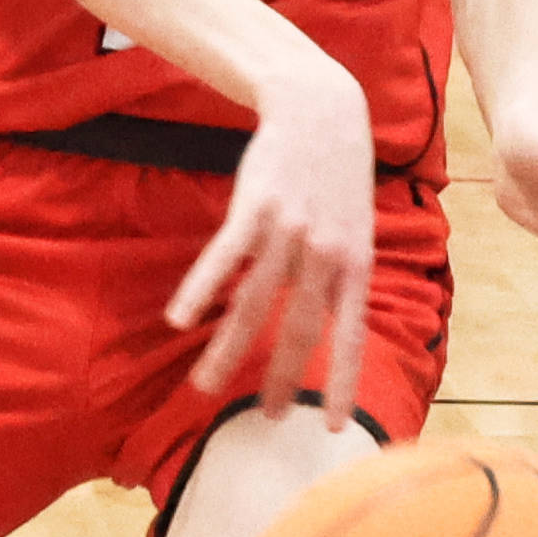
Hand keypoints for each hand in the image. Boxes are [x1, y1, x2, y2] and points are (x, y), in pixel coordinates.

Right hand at [168, 77, 375, 407]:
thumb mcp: (356, 226)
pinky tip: (180, 319)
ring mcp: (290, 230)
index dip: (343, 382)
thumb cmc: (338, 175)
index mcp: (356, 263)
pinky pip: (225, 257)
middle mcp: (326, 252)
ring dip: (228, 349)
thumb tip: (322, 322)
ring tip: (206, 386)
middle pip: (299, 328)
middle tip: (267, 419)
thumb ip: (340, 273)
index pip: (352, 335)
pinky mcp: (256, 206)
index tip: (334, 427)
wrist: (323, 108)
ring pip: (254, 303)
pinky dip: (201, 289)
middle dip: (282, 378)